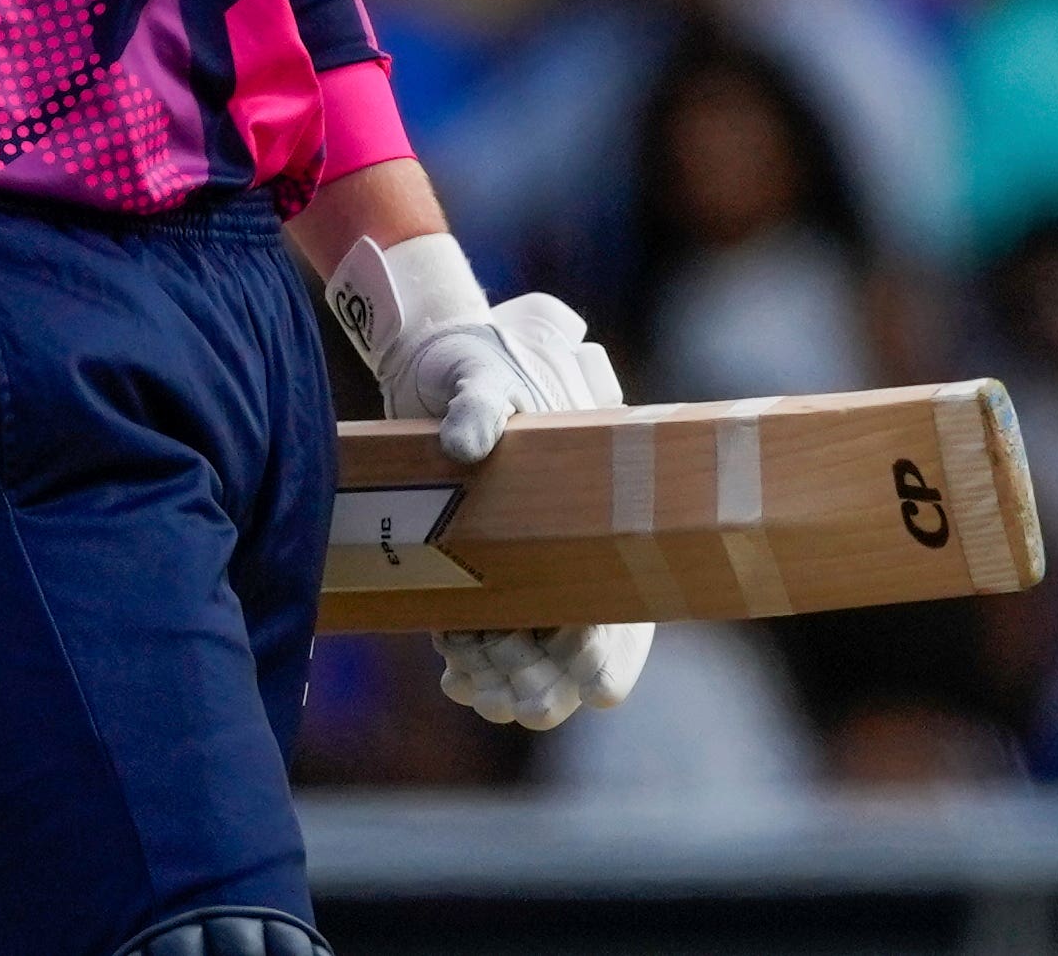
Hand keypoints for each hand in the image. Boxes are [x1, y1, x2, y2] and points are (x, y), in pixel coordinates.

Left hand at [403, 290, 650, 731]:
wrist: (433, 367)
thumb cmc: (477, 364)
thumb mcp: (482, 375)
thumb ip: (479, 405)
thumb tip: (466, 442)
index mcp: (598, 509)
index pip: (624, 606)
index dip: (609, 648)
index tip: (588, 677)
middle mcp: (571, 548)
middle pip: (579, 652)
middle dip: (551, 682)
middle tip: (516, 693)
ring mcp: (526, 566)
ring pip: (535, 662)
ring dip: (509, 684)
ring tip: (474, 681)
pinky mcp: (482, 576)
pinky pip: (490, 649)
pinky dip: (475, 669)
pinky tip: (454, 670)